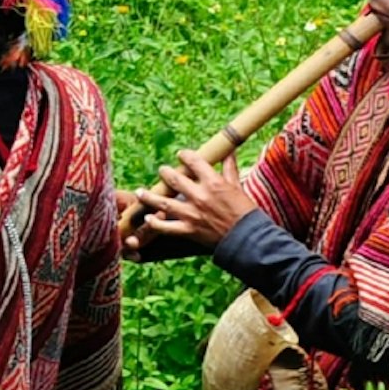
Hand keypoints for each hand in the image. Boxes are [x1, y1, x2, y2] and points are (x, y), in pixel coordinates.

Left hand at [130, 154, 254, 256]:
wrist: (248, 238)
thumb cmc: (246, 212)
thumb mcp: (238, 186)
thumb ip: (229, 168)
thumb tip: (228, 151)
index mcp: (213, 183)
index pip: (193, 162)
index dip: (185, 156)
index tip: (181, 155)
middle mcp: (199, 196)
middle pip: (174, 179)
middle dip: (165, 172)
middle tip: (162, 171)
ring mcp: (192, 214)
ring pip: (163, 202)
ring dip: (149, 196)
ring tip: (139, 192)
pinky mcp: (189, 230)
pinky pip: (166, 227)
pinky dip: (155, 223)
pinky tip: (147, 218)